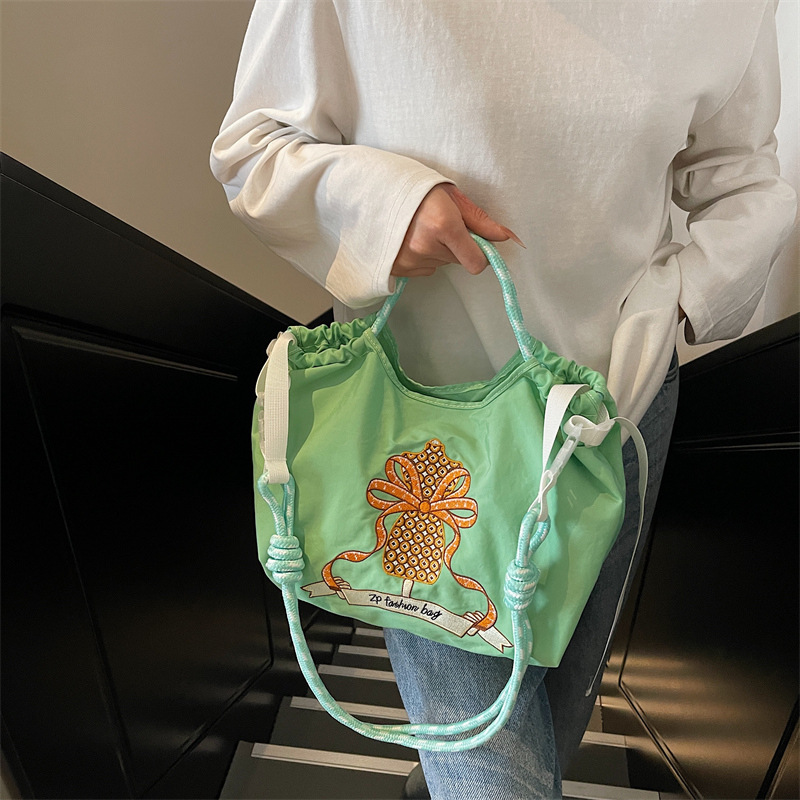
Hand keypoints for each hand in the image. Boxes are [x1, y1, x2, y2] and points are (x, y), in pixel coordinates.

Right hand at [391, 184, 523, 277]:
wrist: (371, 189)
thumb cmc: (411, 188)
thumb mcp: (450, 195)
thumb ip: (479, 220)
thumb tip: (505, 236)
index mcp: (443, 225)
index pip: (476, 262)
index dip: (480, 254)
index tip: (476, 243)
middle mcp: (426, 246)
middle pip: (458, 261)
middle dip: (455, 246)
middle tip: (440, 224)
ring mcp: (409, 260)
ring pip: (439, 263)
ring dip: (436, 250)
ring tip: (421, 228)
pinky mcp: (398, 268)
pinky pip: (423, 268)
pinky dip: (421, 256)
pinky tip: (410, 237)